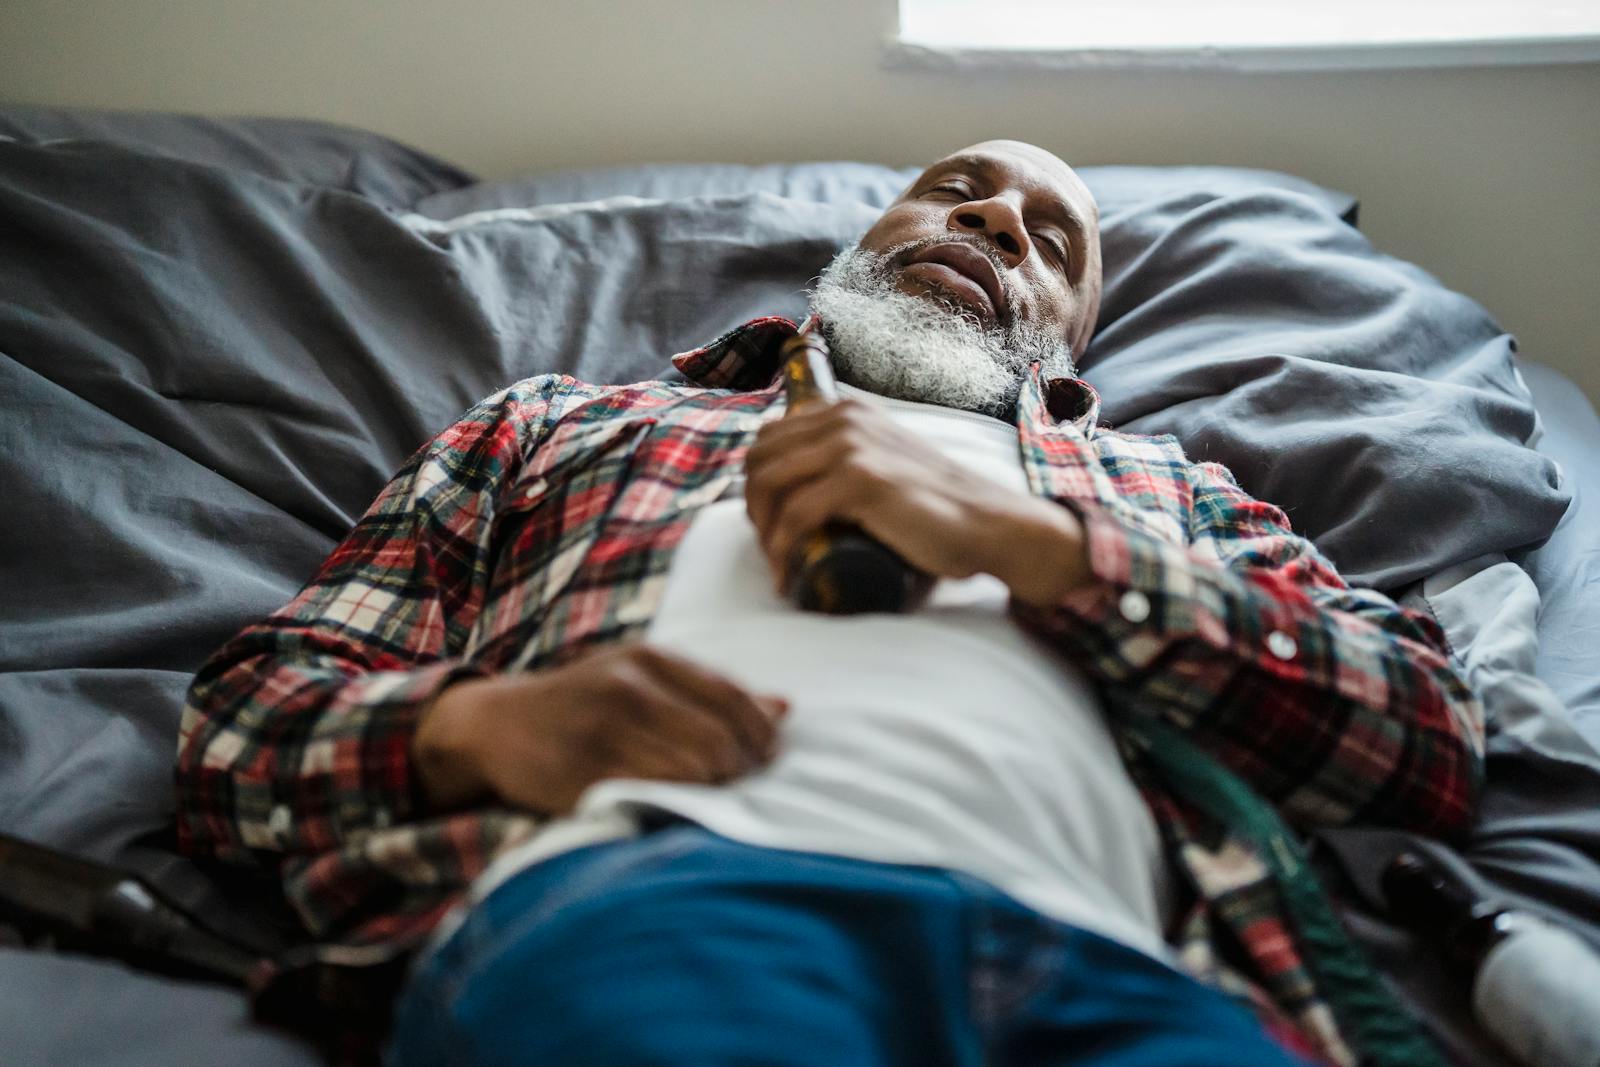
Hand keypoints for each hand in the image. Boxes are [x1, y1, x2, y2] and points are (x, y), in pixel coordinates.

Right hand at [413, 644, 789, 815]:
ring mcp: (603, 733)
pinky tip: (670, 810)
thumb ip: (711, 692)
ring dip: (708, 796)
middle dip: (737, 773)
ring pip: (692, 775)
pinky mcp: (582, 777)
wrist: (496, 725)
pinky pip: (652, 799)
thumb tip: (786, 708)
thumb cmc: (585, 704)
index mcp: (651, 659)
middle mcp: (629, 689)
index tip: (764, 760)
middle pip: (719, 744)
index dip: (761, 737)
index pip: (735, 700)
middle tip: (732, 788)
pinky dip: (673, 810)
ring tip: (703, 801)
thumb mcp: (643, 678)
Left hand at [744, 398, 1090, 604]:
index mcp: (846, 411)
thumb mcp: (886, 461)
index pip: (770, 438)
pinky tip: (786, 576)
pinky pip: (795, 516)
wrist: (990, 523)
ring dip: (763, 531)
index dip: (757, 482)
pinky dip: (782, 551)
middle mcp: (844, 419)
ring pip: (770, 485)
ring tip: (777, 563)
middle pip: (760, 459)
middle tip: (771, 546)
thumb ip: (855, 457)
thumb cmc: (939, 506)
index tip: (768, 521)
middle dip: (753, 507)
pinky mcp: (861, 480)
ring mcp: (851, 446)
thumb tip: (811, 485)